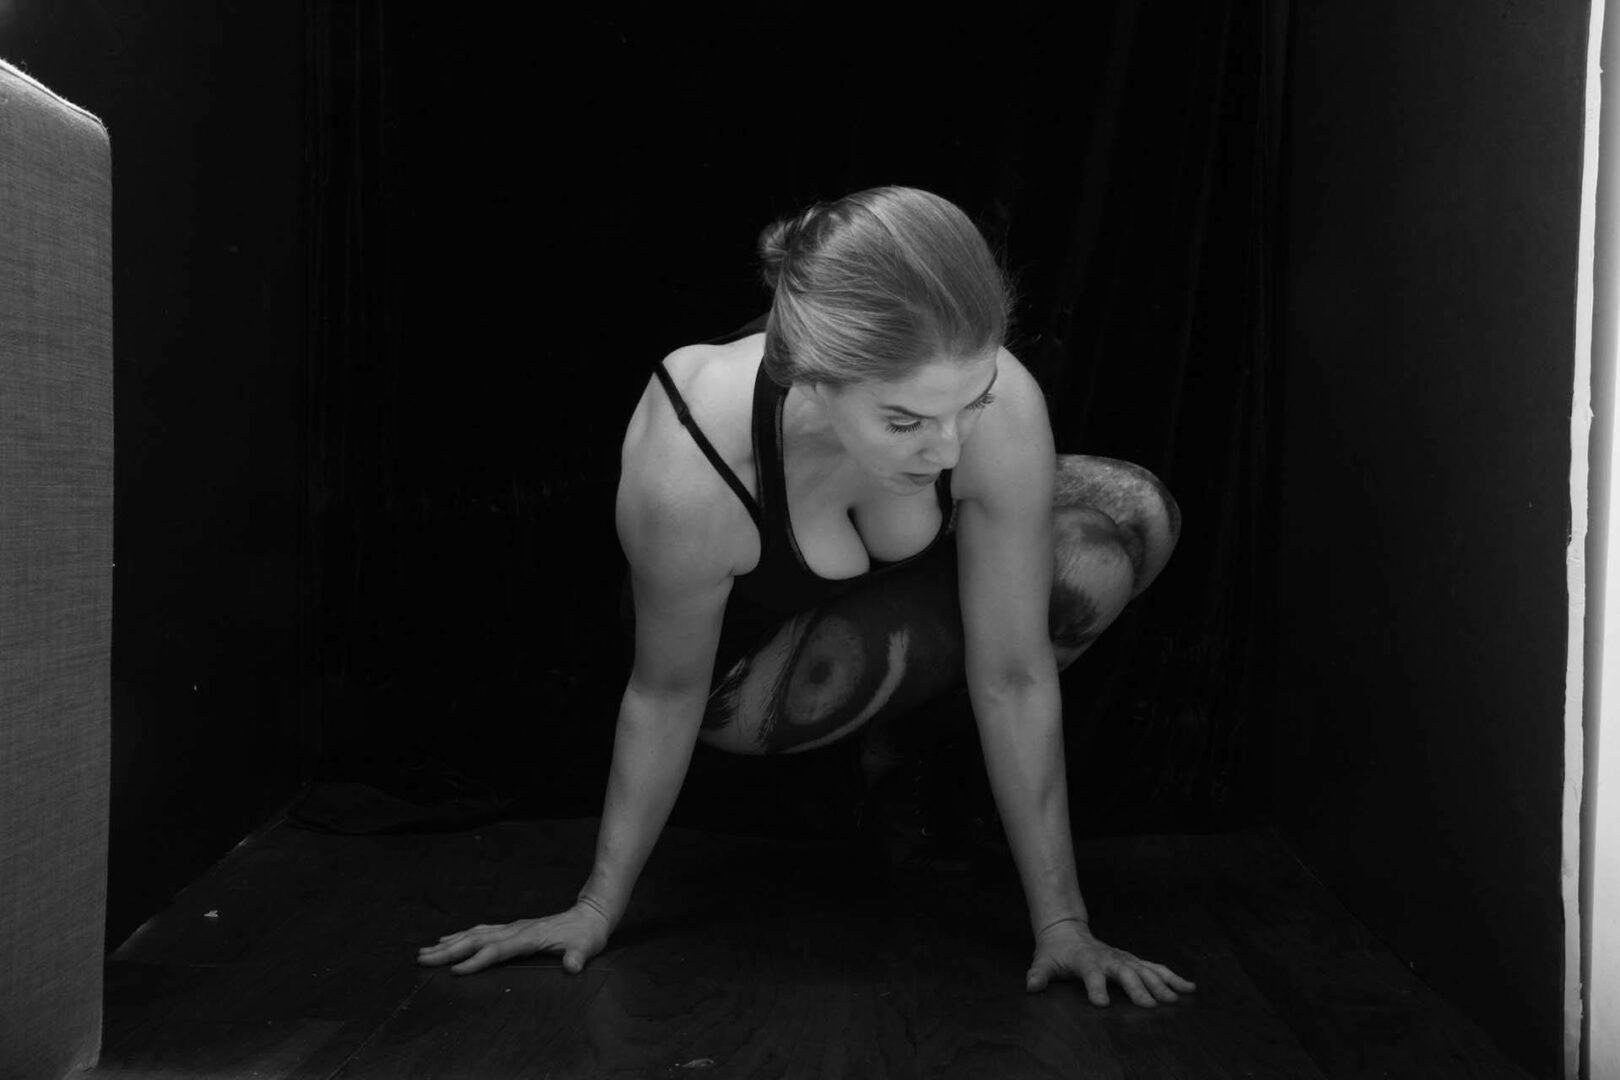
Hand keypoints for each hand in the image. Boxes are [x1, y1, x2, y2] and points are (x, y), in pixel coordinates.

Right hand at [416, 900, 610, 975]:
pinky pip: (481, 931)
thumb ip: (578, 957)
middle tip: (423, 960)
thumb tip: (573, 967)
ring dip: (450, 943)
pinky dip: (461, 936)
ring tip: (425, 951)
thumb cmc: (587, 935)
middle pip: (476, 940)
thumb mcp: (586, 948)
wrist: (591, 914)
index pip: (497, 950)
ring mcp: (512, 927)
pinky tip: (447, 939)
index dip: (476, 960)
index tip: (454, 970)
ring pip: (474, 934)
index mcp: (529, 937)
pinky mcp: (512, 928)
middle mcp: (516, 930)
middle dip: (449, 951)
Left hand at [1025, 919, 1196, 1006]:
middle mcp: (1108, 958)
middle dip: (1137, 988)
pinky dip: (1172, 977)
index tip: (1101, 1003)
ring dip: (1161, 984)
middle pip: (1125, 972)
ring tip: (1176, 998)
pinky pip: (1155, 968)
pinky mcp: (1132, 960)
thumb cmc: (1055, 951)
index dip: (1095, 987)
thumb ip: (1038, 974)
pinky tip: (1189, 987)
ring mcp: (1123, 958)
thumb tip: (1031, 985)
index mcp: (1086, 960)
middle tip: (1150, 1006)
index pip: (1091, 973)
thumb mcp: (1042, 962)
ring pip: (1145, 970)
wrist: (1066, 929)